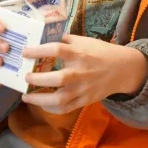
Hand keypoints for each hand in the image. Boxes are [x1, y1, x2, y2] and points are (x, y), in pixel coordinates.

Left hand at [20, 35, 147, 113]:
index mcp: (79, 53)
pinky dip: (52, 109)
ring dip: (40, 100)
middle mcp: (81, 72)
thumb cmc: (100, 52)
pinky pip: (66, 108)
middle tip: (25, 76)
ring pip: (61, 99)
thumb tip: (43, 38)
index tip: (25, 52)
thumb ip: (65, 40)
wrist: (123, 69)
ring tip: (26, 96)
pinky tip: (41, 104)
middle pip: (58, 78)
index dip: (39, 51)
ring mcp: (83, 88)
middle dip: (38, 79)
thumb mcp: (84, 41)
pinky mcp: (85, 100)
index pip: (57, 50)